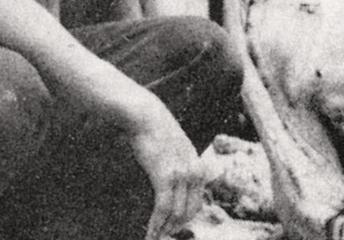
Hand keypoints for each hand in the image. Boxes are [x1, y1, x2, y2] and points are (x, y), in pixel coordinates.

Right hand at [128, 105, 208, 238]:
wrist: (146, 116)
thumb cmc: (156, 131)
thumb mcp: (177, 148)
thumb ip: (181, 163)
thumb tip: (174, 179)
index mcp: (198, 167)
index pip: (196, 203)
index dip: (184, 219)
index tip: (172, 228)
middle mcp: (194, 172)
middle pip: (188, 211)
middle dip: (174, 228)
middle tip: (161, 237)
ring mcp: (181, 175)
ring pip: (176, 213)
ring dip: (163, 230)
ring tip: (153, 238)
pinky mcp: (166, 177)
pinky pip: (163, 207)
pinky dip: (156, 223)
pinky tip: (150, 232)